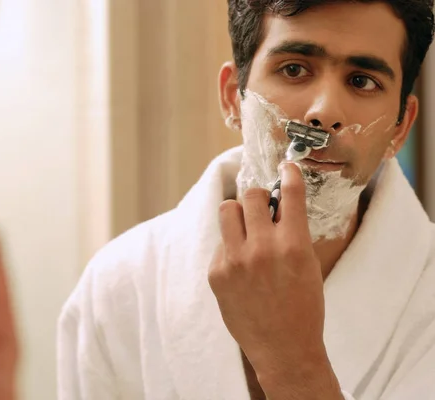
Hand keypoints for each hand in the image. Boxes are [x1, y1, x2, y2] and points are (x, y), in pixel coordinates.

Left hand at [208, 163, 340, 398]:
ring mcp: (235, 260)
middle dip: (257, 197)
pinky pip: (221, 244)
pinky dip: (231, 248)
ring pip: (226, 211)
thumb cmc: (303, 308)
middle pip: (249, 196)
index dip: (289, 174)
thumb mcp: (308, 265)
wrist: (284, 348)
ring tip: (246, 229)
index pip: (289, 193)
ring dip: (238, 214)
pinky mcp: (216, 273)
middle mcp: (261, 247)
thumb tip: (277, 205)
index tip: (286, 165)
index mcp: (292, 244)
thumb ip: (292, 233)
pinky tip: (241, 268)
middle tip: (261, 206)